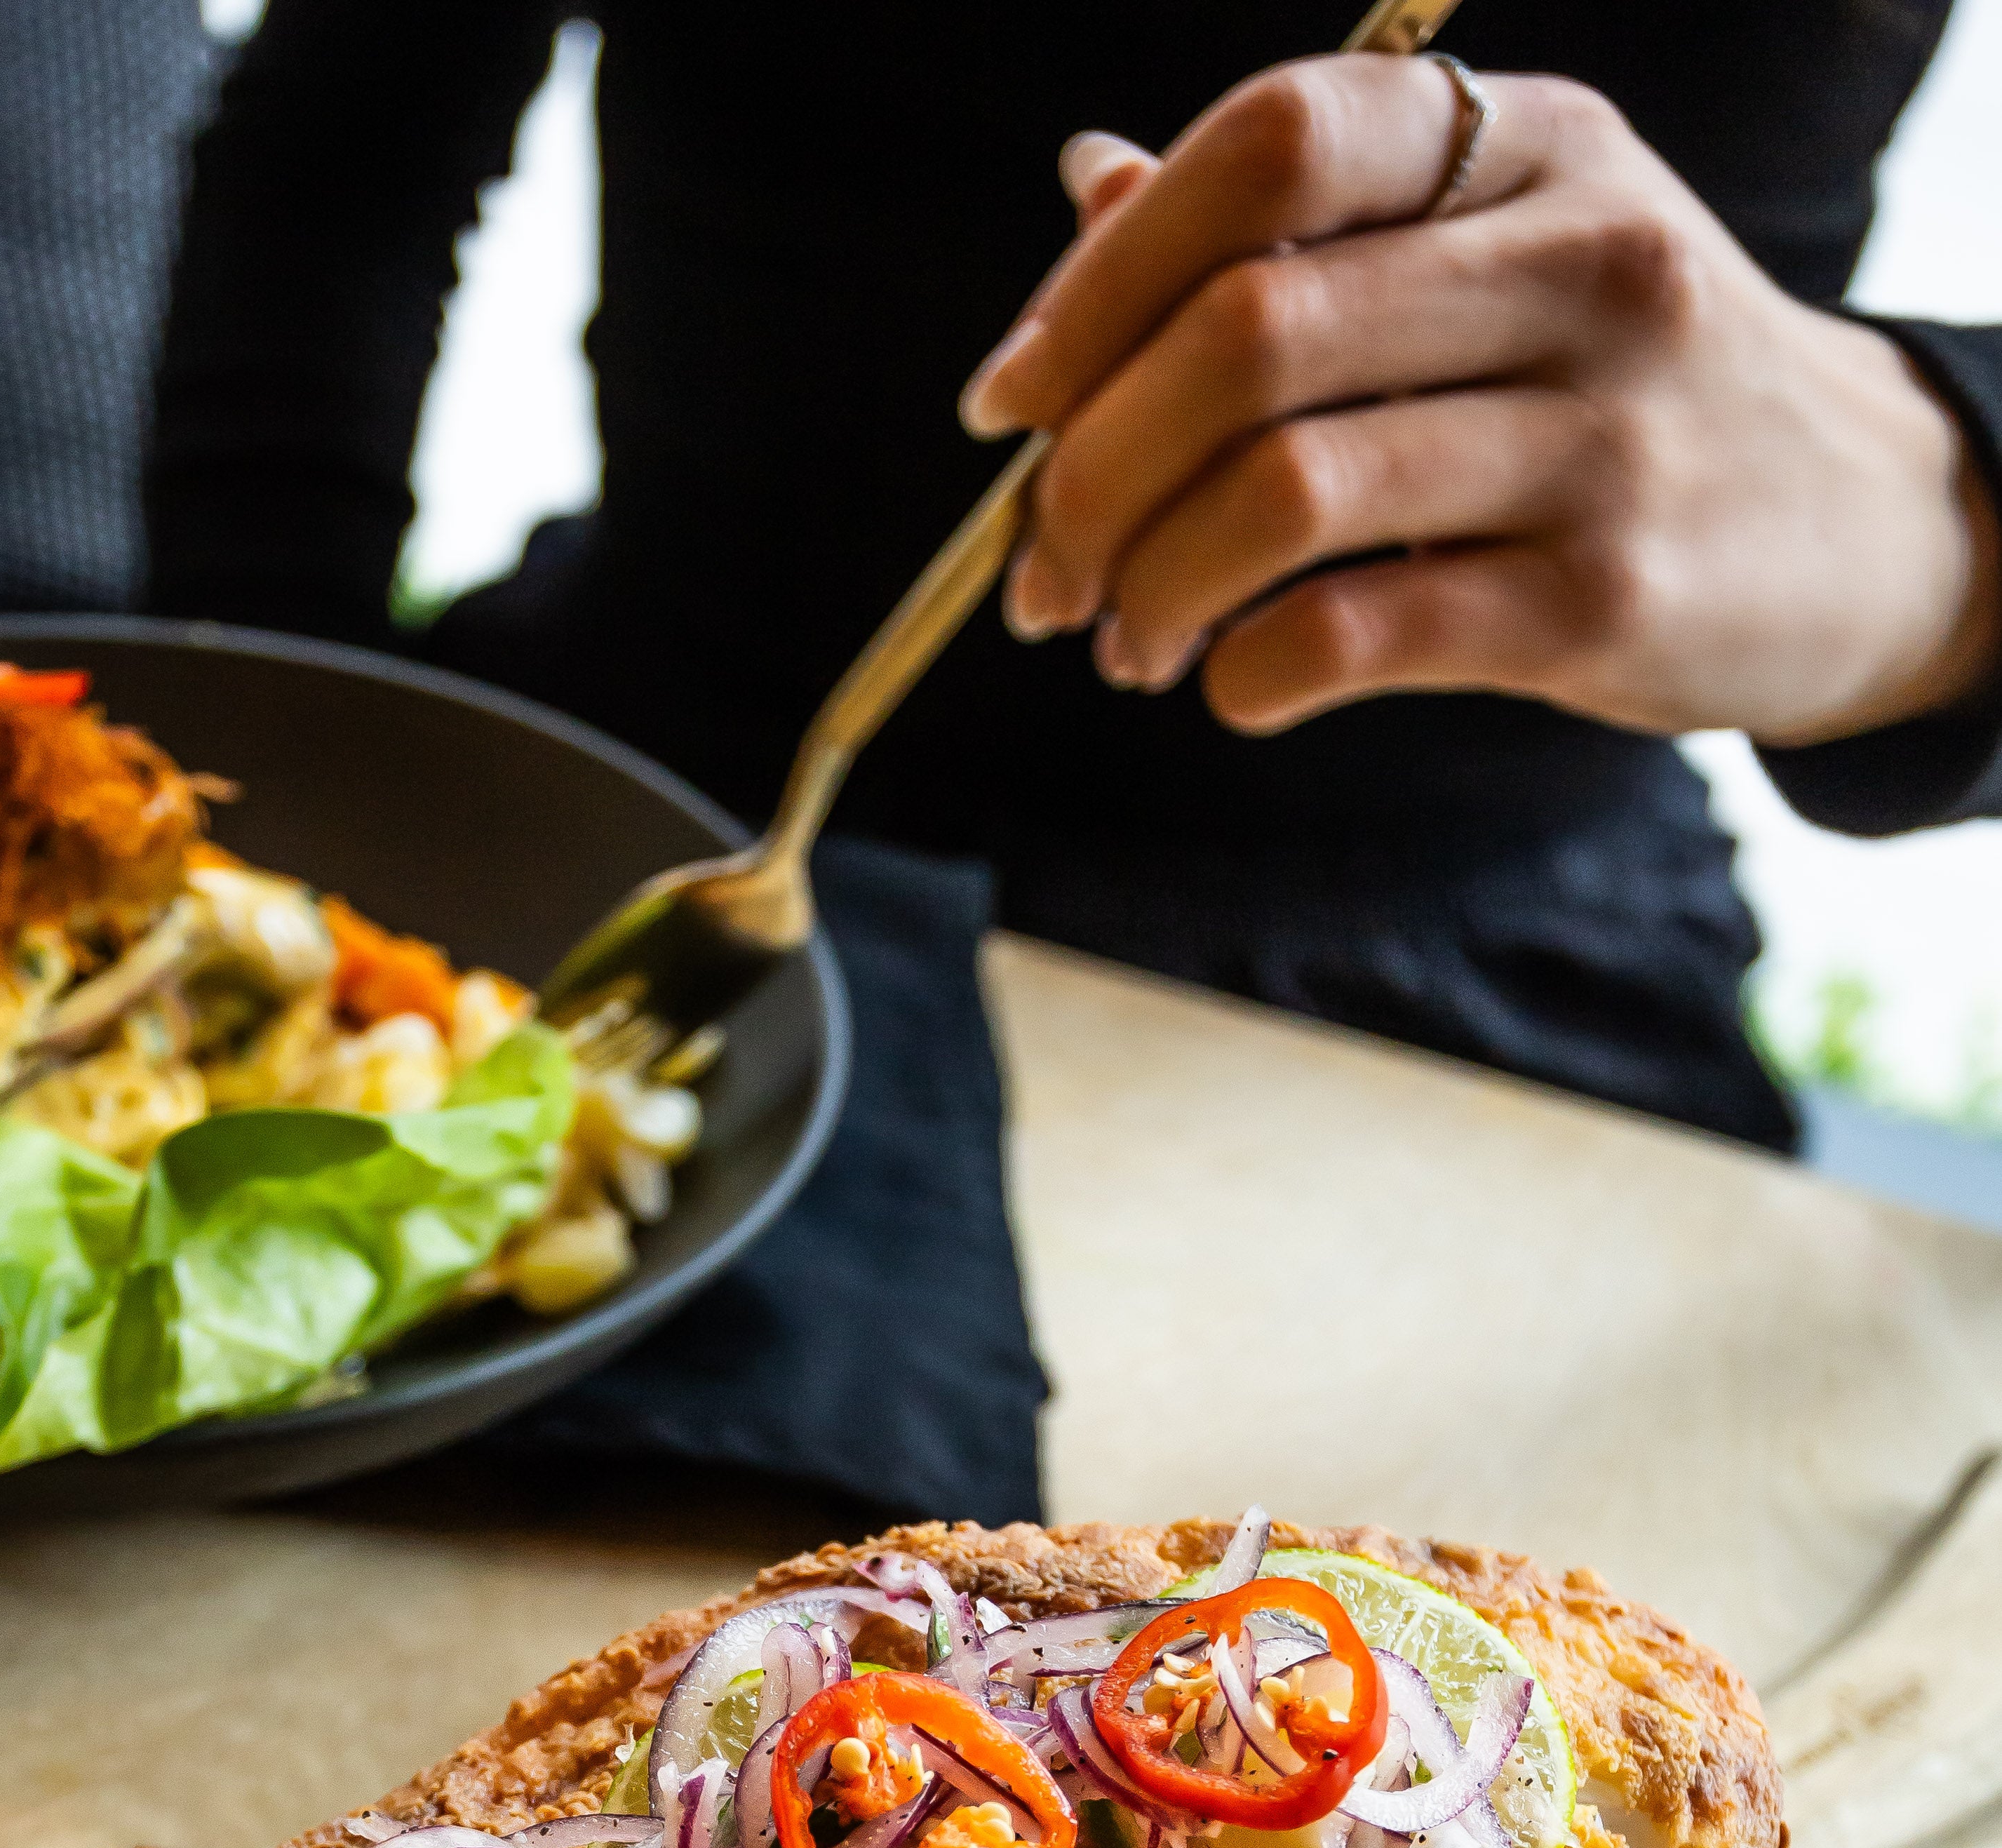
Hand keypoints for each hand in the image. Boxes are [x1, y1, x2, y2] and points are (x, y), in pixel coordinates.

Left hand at [958, 56, 2000, 748]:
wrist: (1858, 523)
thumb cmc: (1620, 386)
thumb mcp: (1494, 254)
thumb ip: (1298, 230)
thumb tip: (1090, 191)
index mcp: (1526, 144)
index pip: (1273, 147)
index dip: (1101, 279)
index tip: (1007, 402)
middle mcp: (1578, 261)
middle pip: (1248, 334)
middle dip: (1090, 472)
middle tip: (1042, 571)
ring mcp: (1604, 431)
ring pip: (1285, 493)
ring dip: (1150, 587)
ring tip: (1124, 642)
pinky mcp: (1605, 597)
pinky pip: (1354, 630)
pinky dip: (1245, 674)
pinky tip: (1230, 685)